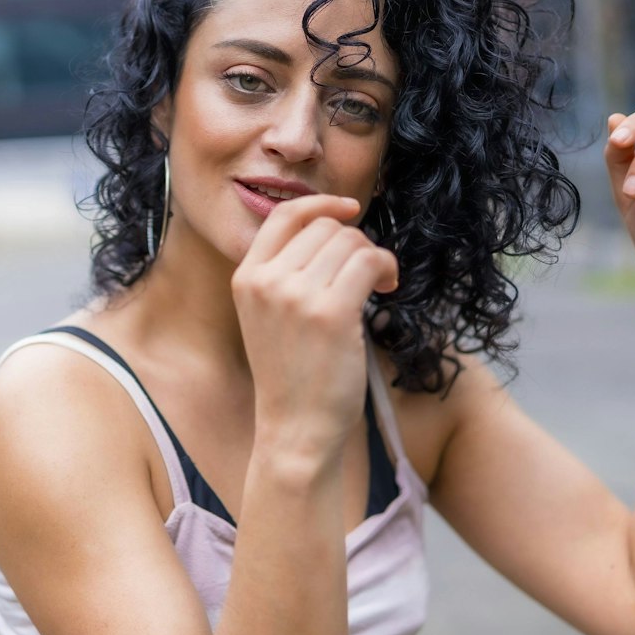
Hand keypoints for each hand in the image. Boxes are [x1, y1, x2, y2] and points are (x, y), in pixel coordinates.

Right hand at [233, 193, 398, 451]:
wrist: (295, 430)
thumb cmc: (292, 378)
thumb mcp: (268, 318)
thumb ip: (284, 275)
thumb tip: (334, 230)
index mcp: (246, 278)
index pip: (284, 217)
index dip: (321, 204)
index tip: (350, 210)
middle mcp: (266, 281)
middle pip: (326, 227)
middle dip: (356, 242)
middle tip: (369, 273)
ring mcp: (296, 295)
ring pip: (351, 241)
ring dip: (375, 257)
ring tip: (380, 284)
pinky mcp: (331, 312)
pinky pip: (369, 261)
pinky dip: (387, 268)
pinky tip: (388, 289)